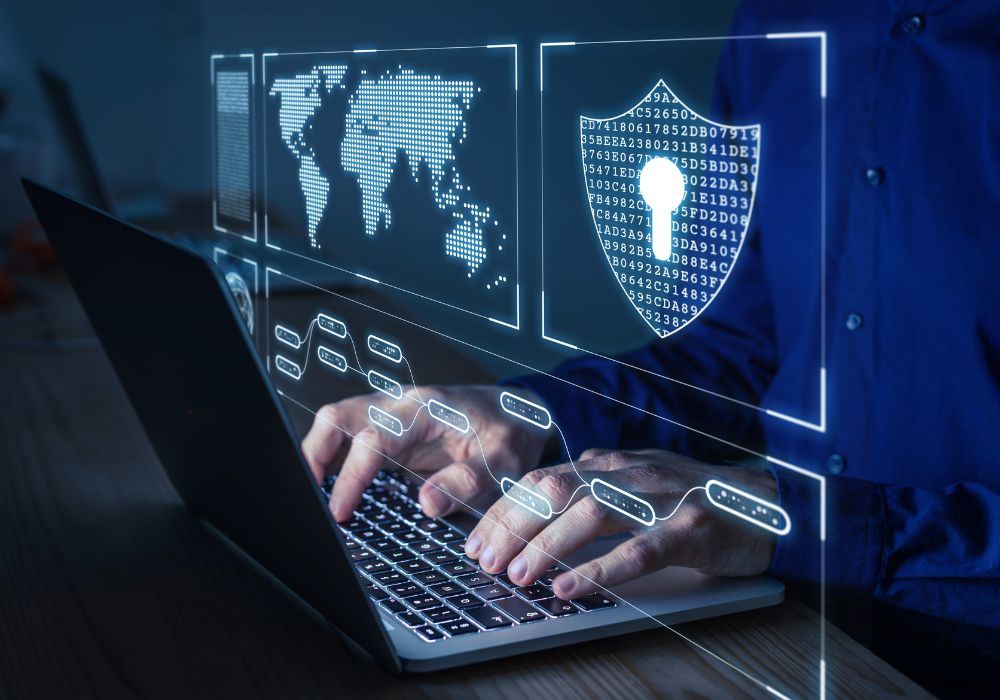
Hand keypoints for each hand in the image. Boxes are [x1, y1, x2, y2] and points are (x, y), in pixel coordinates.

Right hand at [301, 385, 552, 521]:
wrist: (518, 414)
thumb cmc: (509, 435)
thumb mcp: (501, 465)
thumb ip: (466, 483)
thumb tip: (425, 504)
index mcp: (426, 410)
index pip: (373, 437)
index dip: (351, 475)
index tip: (339, 510)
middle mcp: (401, 406)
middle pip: (338, 416)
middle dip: (314, 454)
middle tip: (308, 498)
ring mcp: (391, 415)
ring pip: (336, 421)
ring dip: (318, 454)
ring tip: (313, 496)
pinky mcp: (389, 429)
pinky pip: (348, 436)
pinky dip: (332, 457)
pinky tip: (330, 487)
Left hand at [465, 448, 777, 598]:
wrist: (768, 502)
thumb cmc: (692, 498)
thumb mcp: (633, 486)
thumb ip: (589, 493)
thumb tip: (531, 515)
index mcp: (610, 464)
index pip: (542, 480)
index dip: (504, 510)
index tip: (476, 540)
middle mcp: (629, 473)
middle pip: (556, 491)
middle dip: (512, 526)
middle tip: (484, 561)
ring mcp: (661, 498)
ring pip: (591, 513)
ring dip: (548, 545)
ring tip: (519, 575)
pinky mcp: (691, 527)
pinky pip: (641, 549)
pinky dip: (602, 569)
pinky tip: (573, 588)